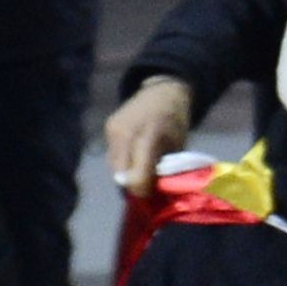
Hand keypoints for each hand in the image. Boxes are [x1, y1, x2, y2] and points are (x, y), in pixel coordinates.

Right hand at [103, 74, 199, 195]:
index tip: (150, 195)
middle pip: (122, 174)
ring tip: (140, 169)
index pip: (137, 175)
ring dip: (126, 173)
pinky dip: (122, 161)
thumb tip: (152, 195)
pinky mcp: (107, 128)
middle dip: (133, 184)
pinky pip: (112, 155)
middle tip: (145, 185)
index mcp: (151, 135)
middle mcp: (127, 132)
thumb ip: (164, 170)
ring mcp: (114, 130)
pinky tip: (132, 155)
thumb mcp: (178, 146)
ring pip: (115, 166)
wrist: (161, 90)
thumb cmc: (176, 120)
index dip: (142, 190)